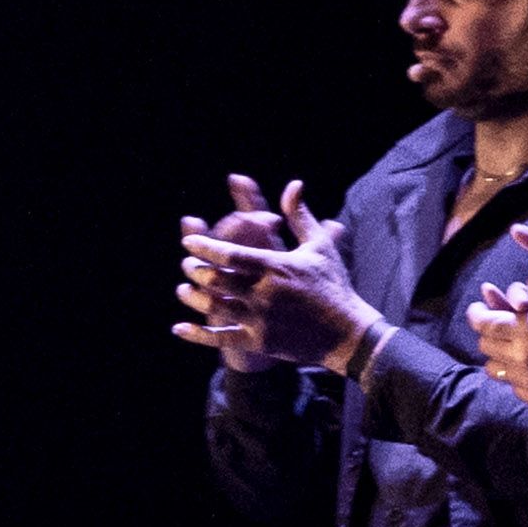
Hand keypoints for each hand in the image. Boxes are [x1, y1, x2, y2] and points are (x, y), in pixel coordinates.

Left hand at [177, 174, 380, 371]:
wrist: (347, 334)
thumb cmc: (333, 285)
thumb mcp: (319, 246)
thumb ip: (300, 215)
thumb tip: (293, 184)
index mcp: (276, 266)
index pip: (230, 254)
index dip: (205, 247)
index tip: (189, 241)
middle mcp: (264, 292)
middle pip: (217, 279)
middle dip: (196, 270)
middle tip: (187, 263)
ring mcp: (260, 319)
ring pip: (215, 306)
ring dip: (193, 297)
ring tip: (183, 288)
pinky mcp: (259, 342)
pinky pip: (221, 338)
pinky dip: (197, 334)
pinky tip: (179, 327)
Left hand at [469, 226, 527, 413]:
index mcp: (527, 331)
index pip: (483, 322)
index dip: (477, 312)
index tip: (479, 306)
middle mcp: (522, 359)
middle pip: (485, 345)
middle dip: (488, 331)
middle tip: (497, 322)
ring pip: (494, 368)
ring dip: (498, 353)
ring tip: (509, 343)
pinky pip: (512, 386)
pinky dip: (515, 374)